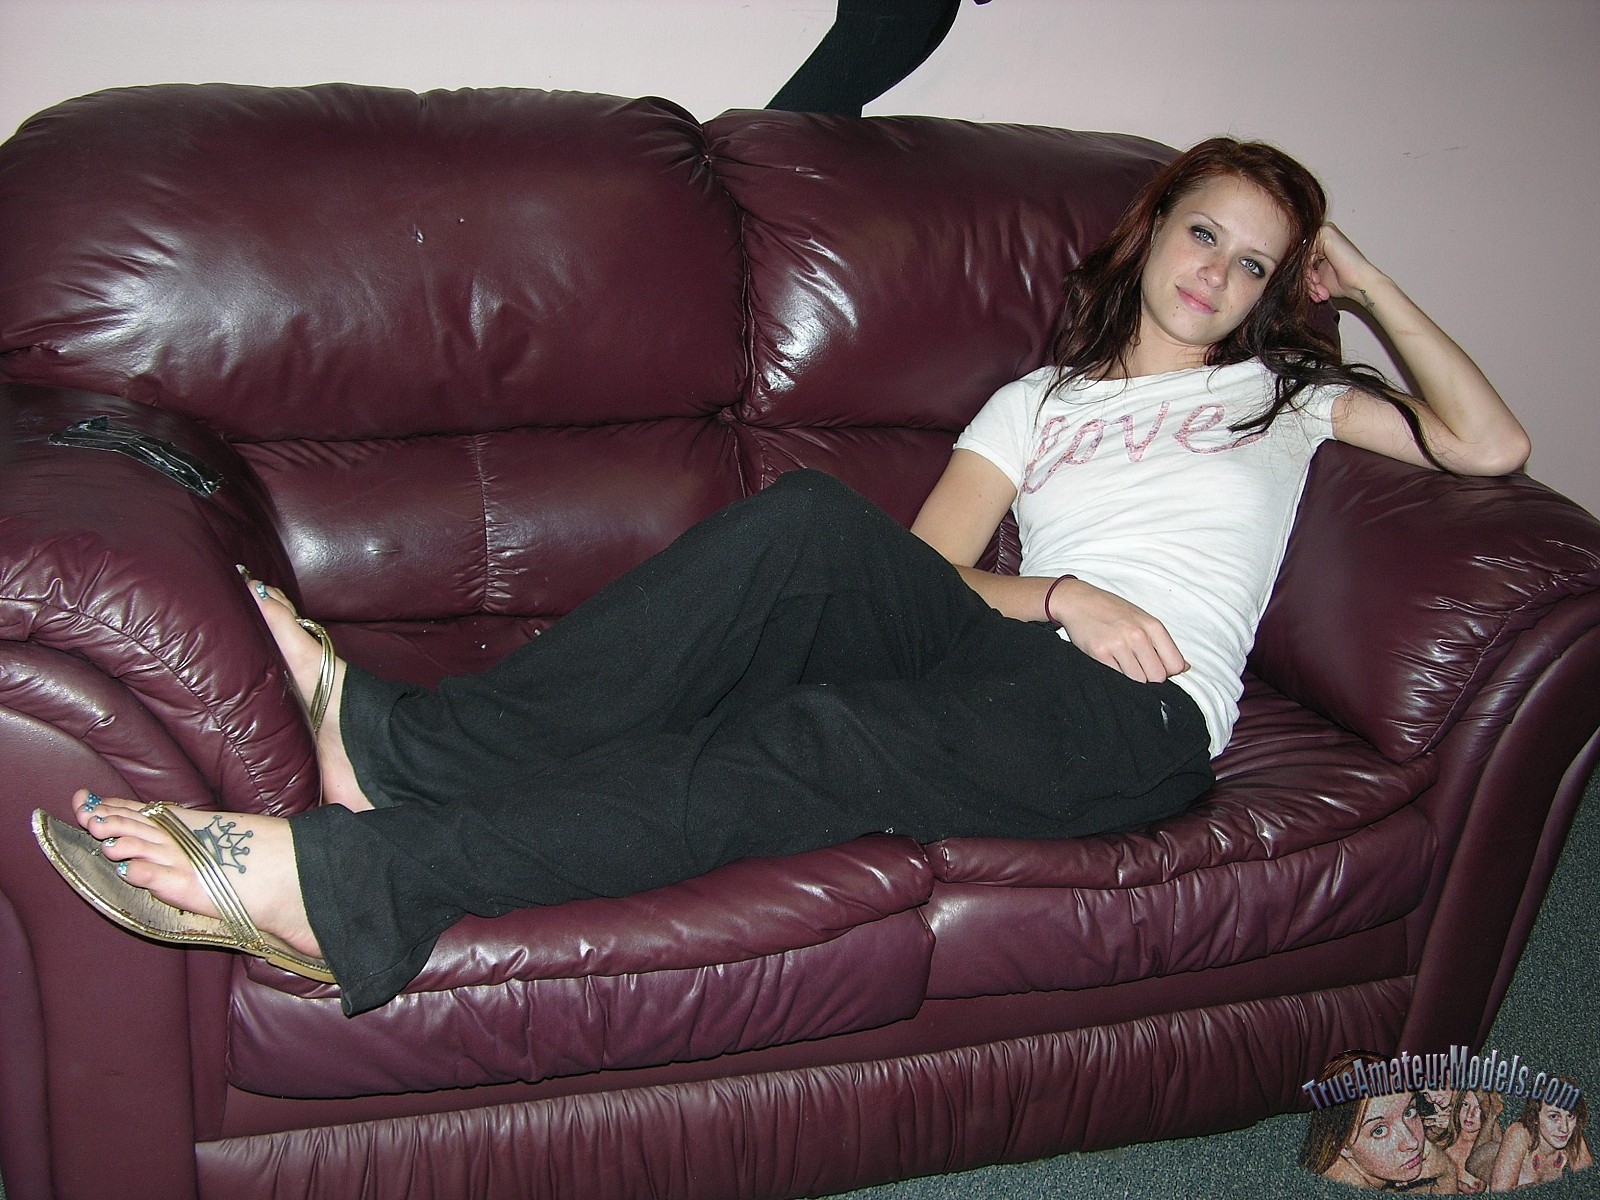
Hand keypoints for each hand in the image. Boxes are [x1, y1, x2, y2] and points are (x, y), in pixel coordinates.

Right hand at [1048, 578, 1187, 682]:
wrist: (1077, 600)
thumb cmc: (1111, 610)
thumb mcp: (1142, 619)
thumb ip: (1162, 643)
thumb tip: (1183, 668)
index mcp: (1153, 626)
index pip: (1175, 665)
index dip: (1167, 672)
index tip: (1155, 668)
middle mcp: (1138, 634)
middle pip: (1157, 676)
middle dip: (1149, 678)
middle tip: (1137, 669)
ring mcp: (1118, 644)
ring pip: (1138, 680)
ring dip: (1132, 680)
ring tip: (1122, 665)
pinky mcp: (1100, 653)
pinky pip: (1117, 677)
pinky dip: (1115, 676)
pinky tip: (1110, 663)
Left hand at [1307, 223, 1384, 306]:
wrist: (1360, 283)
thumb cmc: (1344, 282)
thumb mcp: (1318, 277)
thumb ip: (1305, 272)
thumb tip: (1287, 274)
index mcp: (1322, 242)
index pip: (1302, 260)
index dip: (1305, 279)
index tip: (1312, 294)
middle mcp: (1322, 234)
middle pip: (1301, 259)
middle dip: (1306, 281)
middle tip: (1316, 294)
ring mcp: (1323, 231)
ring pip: (1302, 259)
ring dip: (1308, 280)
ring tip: (1319, 291)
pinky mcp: (1324, 233)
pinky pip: (1305, 255)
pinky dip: (1308, 272)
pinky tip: (1319, 281)